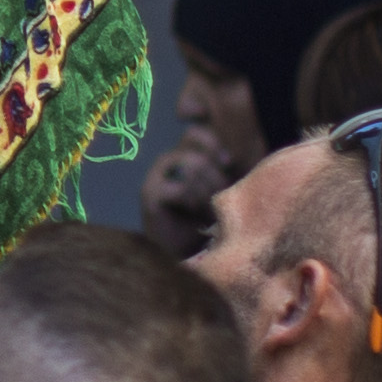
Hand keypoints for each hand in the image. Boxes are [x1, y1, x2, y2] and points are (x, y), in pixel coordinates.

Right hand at [137, 132, 224, 261]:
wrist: (186, 250)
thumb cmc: (208, 217)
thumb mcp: (220, 187)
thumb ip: (223, 168)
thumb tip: (230, 157)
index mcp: (184, 154)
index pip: (194, 131)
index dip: (214, 143)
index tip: (229, 163)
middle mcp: (167, 161)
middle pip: (194, 145)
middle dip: (215, 171)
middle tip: (221, 193)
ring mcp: (156, 175)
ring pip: (191, 164)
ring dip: (208, 187)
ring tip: (210, 206)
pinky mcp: (150, 194)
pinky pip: (182, 187)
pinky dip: (196, 200)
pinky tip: (198, 213)